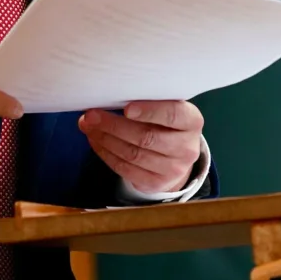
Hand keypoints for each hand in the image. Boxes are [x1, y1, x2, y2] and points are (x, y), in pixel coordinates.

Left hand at [77, 101, 203, 193]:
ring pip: (132, 154)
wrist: (178, 157)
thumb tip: (108, 96)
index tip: (126, 108)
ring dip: (105, 139)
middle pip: (147, 137)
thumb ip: (148, 102)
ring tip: (88, 126)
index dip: (149, 111)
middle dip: (114, 125)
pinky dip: (106, 154)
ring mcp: (173, 169)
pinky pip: (125, 169)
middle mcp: (186, 147)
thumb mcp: (169, 109)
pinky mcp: (155, 183)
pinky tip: (96, 141)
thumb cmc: (167, 124)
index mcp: (192, 121)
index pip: (172, 115)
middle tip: (91, 115)